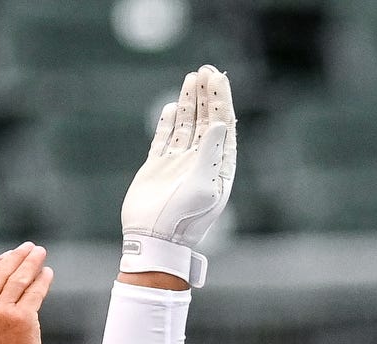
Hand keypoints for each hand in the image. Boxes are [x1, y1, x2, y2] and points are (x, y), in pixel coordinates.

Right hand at [0, 241, 53, 343]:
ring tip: (40, 253)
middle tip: (29, 248)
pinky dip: (42, 280)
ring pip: (19, 279)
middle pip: (1, 272)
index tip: (9, 256)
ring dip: (32, 262)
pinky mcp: (22, 318)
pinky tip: (46, 273)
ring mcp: (0, 311)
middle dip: (18, 256)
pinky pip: (34, 293)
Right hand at [119, 65, 235, 286]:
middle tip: (206, 71)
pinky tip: (172, 107)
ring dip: (189, 103)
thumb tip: (220, 122)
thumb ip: (211, 152)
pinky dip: (167, 123)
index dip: (221, 101)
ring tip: (192, 78)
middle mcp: (199, 163)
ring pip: (186, 126)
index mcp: (217, 167)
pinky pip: (163, 140)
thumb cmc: (183, 219)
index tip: (219, 79)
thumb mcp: (203, 186)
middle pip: (206, 121)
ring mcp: (177, 164)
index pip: (222, 126)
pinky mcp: (156, 168)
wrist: (153, 240)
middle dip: (207, 96)